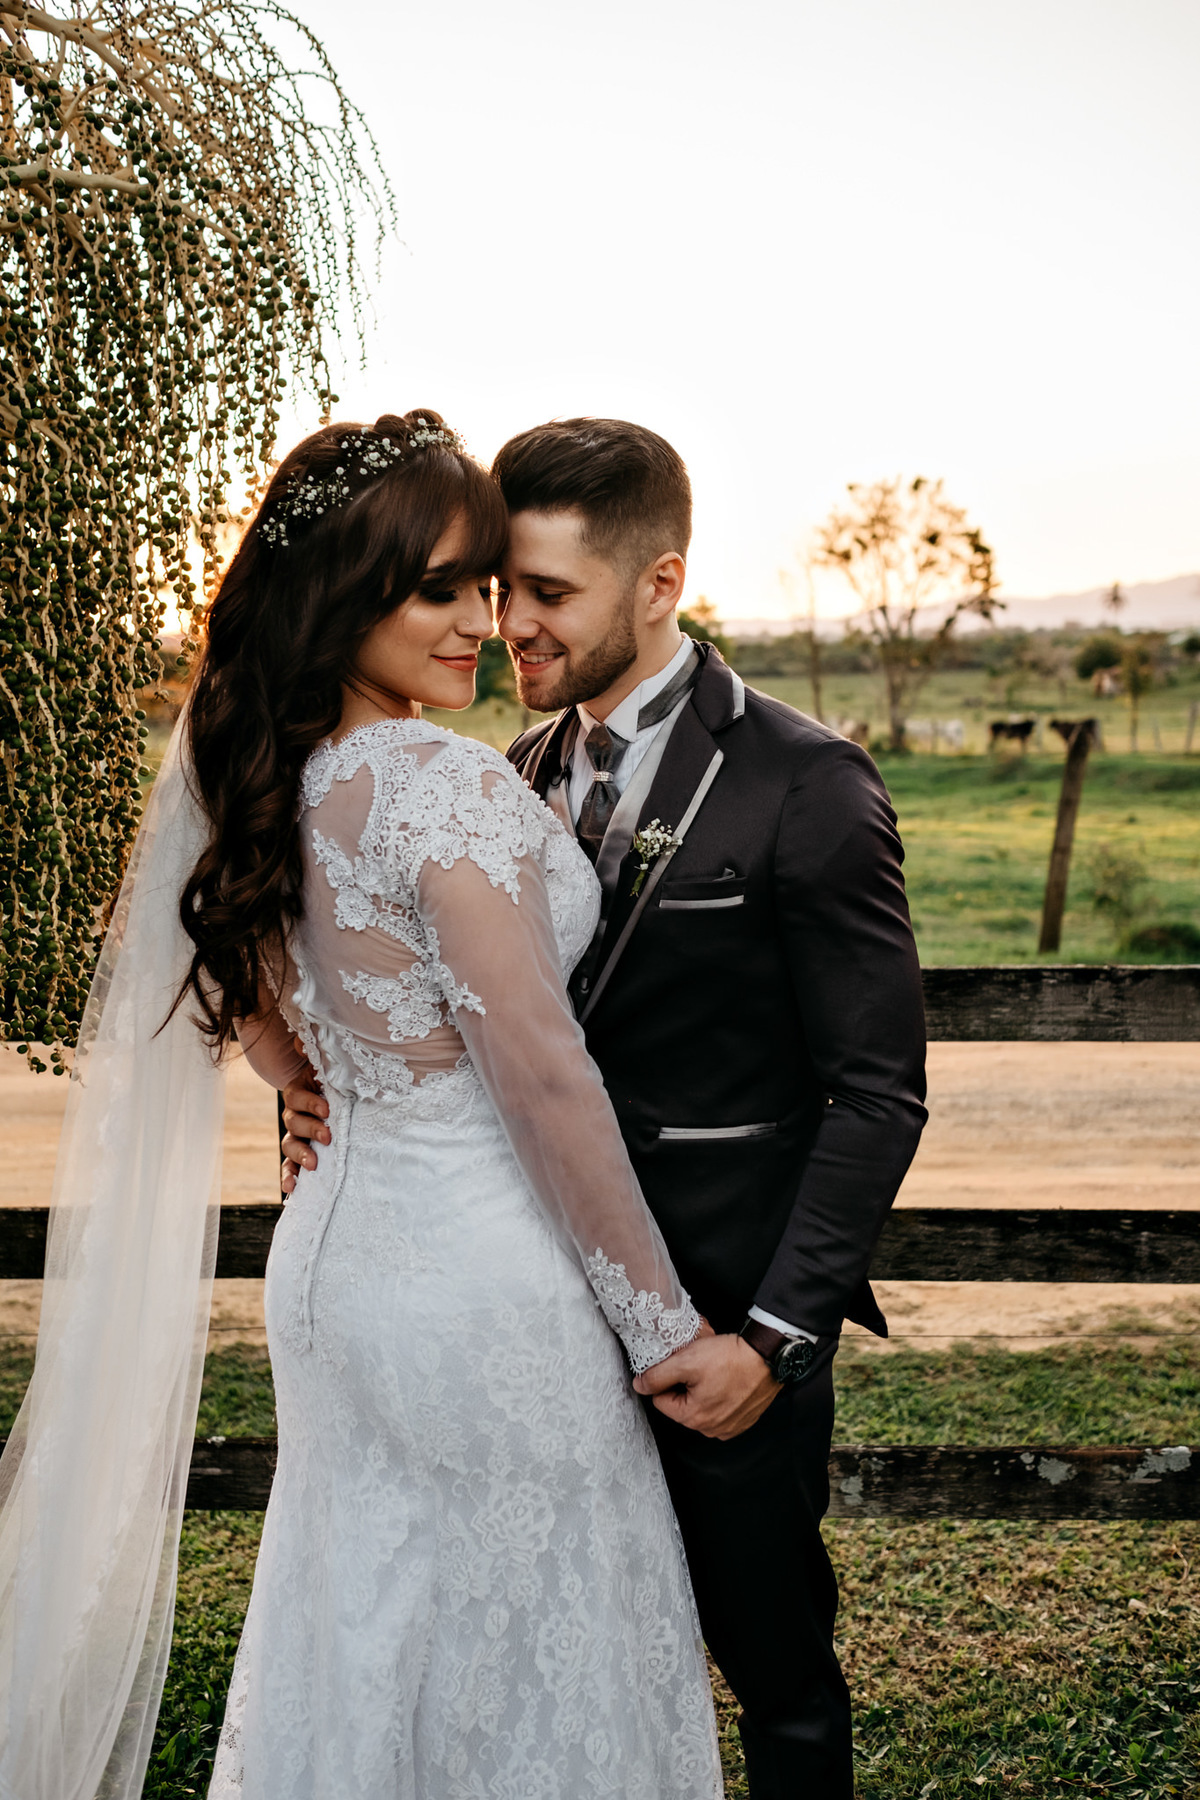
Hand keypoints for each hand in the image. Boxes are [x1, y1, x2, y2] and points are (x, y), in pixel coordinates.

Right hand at [280, 1043, 327, 1194]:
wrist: (347, 1098)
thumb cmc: (340, 1082)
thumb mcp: (331, 1067)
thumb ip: (316, 1054)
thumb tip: (302, 1041)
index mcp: (300, 1091)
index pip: (295, 1097)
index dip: (309, 1103)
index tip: (327, 1109)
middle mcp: (295, 1114)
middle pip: (292, 1123)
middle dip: (309, 1130)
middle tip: (328, 1136)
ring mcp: (297, 1136)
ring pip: (289, 1146)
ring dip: (299, 1156)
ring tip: (313, 1165)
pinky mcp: (302, 1155)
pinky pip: (290, 1167)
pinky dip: (289, 1177)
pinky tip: (292, 1190)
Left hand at [632, 1332, 780, 1439]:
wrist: (768, 1356)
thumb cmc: (730, 1358)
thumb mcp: (686, 1361)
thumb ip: (657, 1375)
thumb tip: (639, 1386)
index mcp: (693, 1418)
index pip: (661, 1401)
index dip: (668, 1379)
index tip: (683, 1366)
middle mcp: (711, 1430)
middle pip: (681, 1406)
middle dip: (685, 1386)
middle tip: (700, 1366)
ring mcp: (729, 1427)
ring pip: (701, 1408)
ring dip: (703, 1391)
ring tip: (716, 1371)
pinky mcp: (743, 1421)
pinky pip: (720, 1410)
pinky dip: (720, 1396)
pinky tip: (728, 1380)